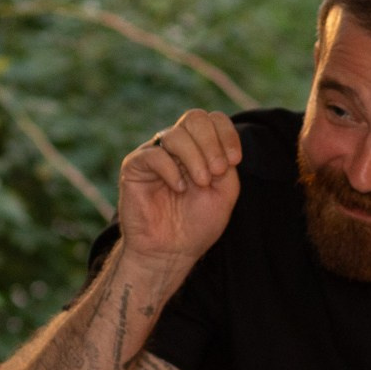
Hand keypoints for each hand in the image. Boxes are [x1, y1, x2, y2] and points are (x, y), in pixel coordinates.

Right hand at [117, 109, 242, 268]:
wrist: (171, 251)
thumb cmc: (197, 224)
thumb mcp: (225, 192)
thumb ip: (226, 164)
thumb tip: (218, 144)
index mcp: (200, 148)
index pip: (213, 120)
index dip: (227, 134)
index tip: (234, 161)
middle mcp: (177, 146)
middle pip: (195, 118)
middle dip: (212, 143)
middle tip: (217, 171)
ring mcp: (156, 154)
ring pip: (176, 135)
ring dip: (195, 157)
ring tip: (201, 183)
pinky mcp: (135, 167)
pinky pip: (154, 155)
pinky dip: (171, 170)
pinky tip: (179, 188)